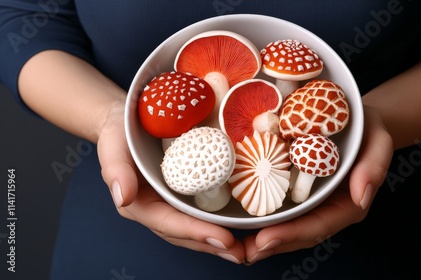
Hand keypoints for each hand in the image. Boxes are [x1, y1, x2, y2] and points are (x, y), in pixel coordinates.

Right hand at [96, 102, 245, 263]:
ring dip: (220, 241)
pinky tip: (241, 223)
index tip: (223, 239)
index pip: (169, 223)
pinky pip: (203, 210)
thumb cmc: (120, 130)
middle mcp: (157, 208)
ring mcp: (172, 202)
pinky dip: (221, 220)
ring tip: (246, 249)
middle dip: (213, 245)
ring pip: (196, 227)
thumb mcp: (113, 142)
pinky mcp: (186, 192)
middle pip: (186, 234)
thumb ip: (115, 169)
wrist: (130, 119)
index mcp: (139, 203)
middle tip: (242, 253)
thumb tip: (122, 197)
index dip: (196, 232)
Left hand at [243, 105, 393, 263]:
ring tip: (238, 246)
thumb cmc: (368, 130)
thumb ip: (374, 167)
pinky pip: (281, 208)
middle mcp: (328, 208)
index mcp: (348, 204)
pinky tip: (244, 221)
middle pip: (299, 234)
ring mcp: (312, 202)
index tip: (266, 240)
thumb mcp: (379, 141)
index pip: (318, 226)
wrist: (358, 121)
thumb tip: (361, 196)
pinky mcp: (299, 191)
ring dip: (264, 238)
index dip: (292, 235)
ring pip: (288, 226)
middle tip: (244, 251)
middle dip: (272, 245)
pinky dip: (264, 217)